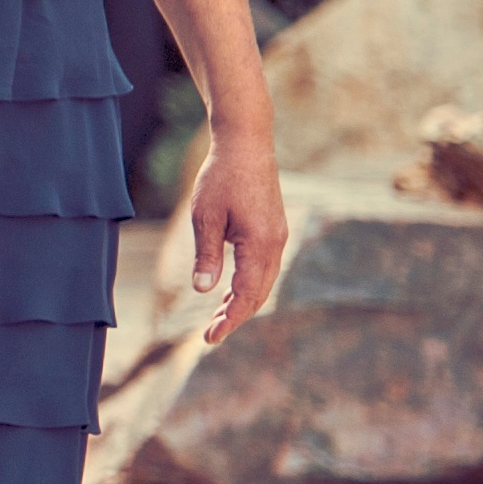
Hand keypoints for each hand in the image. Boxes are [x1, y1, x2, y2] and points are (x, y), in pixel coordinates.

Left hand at [185, 131, 290, 343]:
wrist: (246, 144)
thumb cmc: (221, 177)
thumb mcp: (205, 217)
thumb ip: (206, 254)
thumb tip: (204, 290)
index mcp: (260, 244)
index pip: (247, 294)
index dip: (230, 320)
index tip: (211, 339)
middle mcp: (276, 243)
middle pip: (259, 293)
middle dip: (236, 316)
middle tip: (211, 336)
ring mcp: (278, 236)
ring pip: (264, 281)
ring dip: (243, 301)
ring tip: (219, 319)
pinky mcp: (273, 229)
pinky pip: (263, 266)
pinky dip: (249, 283)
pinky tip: (231, 290)